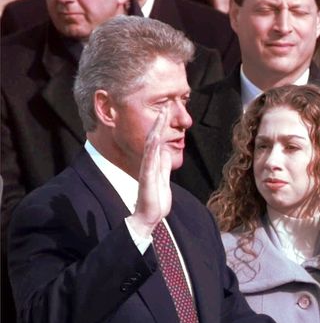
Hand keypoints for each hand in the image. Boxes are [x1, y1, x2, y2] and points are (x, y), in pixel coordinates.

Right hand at [129, 107, 172, 238]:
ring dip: (157, 129)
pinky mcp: (147, 177)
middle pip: (155, 137)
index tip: (168, 110)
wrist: (148, 217)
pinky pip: (149, 160)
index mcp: (154, 162)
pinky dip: (152, 148)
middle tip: (167, 104)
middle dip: (161, 121)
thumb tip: (165, 151)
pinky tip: (154, 137)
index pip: (159, 139)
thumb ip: (163, 165)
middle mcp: (149, 162)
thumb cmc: (155, 200)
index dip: (164, 125)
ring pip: (151, 144)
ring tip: (162, 115)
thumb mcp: (163, 178)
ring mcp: (147, 169)